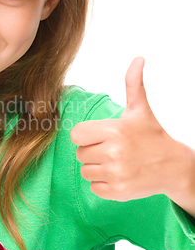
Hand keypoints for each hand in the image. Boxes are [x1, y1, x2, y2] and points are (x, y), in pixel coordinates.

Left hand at [71, 56, 189, 201]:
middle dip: (92, 151)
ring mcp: (117, 174)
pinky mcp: (118, 192)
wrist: (174, 167)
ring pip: (85, 171)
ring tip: (116, 162)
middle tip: (113, 149)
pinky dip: (103, 184)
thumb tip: (138, 58)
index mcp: (115, 130)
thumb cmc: (151, 135)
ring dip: (97, 168)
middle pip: (80, 154)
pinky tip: (119, 175)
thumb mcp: (140, 110)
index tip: (101, 136)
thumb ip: (133, 84)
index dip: (86, 136)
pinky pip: (94, 187)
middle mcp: (115, 152)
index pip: (76, 135)